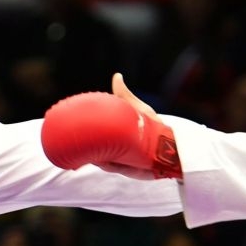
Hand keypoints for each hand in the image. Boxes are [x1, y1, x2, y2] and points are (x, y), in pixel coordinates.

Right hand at [41, 75, 180, 178]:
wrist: (171, 147)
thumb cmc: (154, 127)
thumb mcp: (138, 110)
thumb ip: (125, 96)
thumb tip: (116, 76)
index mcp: (114, 137)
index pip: (97, 136)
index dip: (86, 135)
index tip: (74, 127)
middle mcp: (115, 150)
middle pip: (97, 150)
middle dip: (89, 149)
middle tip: (75, 141)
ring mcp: (121, 161)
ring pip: (104, 160)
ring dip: (98, 158)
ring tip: (90, 151)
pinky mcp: (128, 169)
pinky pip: (114, 167)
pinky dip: (108, 164)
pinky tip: (101, 161)